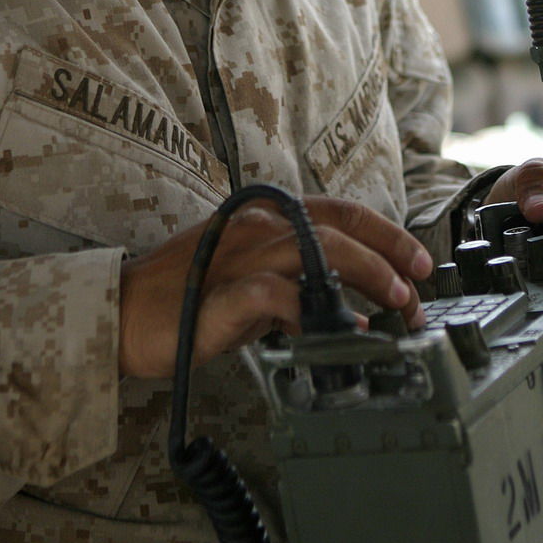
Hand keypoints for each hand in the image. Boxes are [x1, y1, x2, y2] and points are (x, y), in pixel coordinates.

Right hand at [118, 195, 432, 378]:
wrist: (121, 312)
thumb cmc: (185, 295)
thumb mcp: (251, 277)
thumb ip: (295, 281)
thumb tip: (347, 307)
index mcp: (268, 218)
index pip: (342, 212)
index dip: (388, 234)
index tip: (420, 262)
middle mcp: (259, 227)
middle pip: (340, 227)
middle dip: (390, 256)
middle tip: (420, 290)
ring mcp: (240, 257)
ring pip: (318, 250)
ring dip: (366, 276)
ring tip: (397, 306)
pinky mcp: (221, 295)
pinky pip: (274, 295)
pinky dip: (313, 310)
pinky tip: (340, 330)